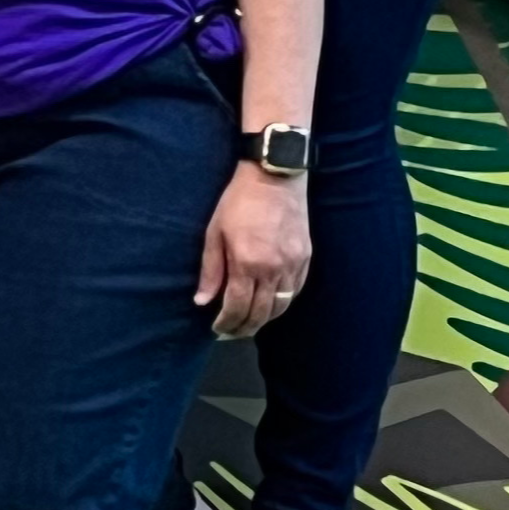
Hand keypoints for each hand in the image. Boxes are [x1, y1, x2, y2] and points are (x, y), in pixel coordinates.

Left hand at [198, 170, 311, 339]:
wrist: (274, 176)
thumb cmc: (238, 202)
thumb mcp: (214, 232)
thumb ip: (211, 270)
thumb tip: (202, 301)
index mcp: (247, 263)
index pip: (238, 307)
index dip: (227, 323)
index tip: (218, 329)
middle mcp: (273, 269)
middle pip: (261, 313)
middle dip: (245, 328)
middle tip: (232, 332)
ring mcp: (293, 265)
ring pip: (281, 306)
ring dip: (265, 319)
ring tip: (250, 322)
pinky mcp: (306, 258)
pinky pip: (296, 291)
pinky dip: (283, 302)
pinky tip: (271, 304)